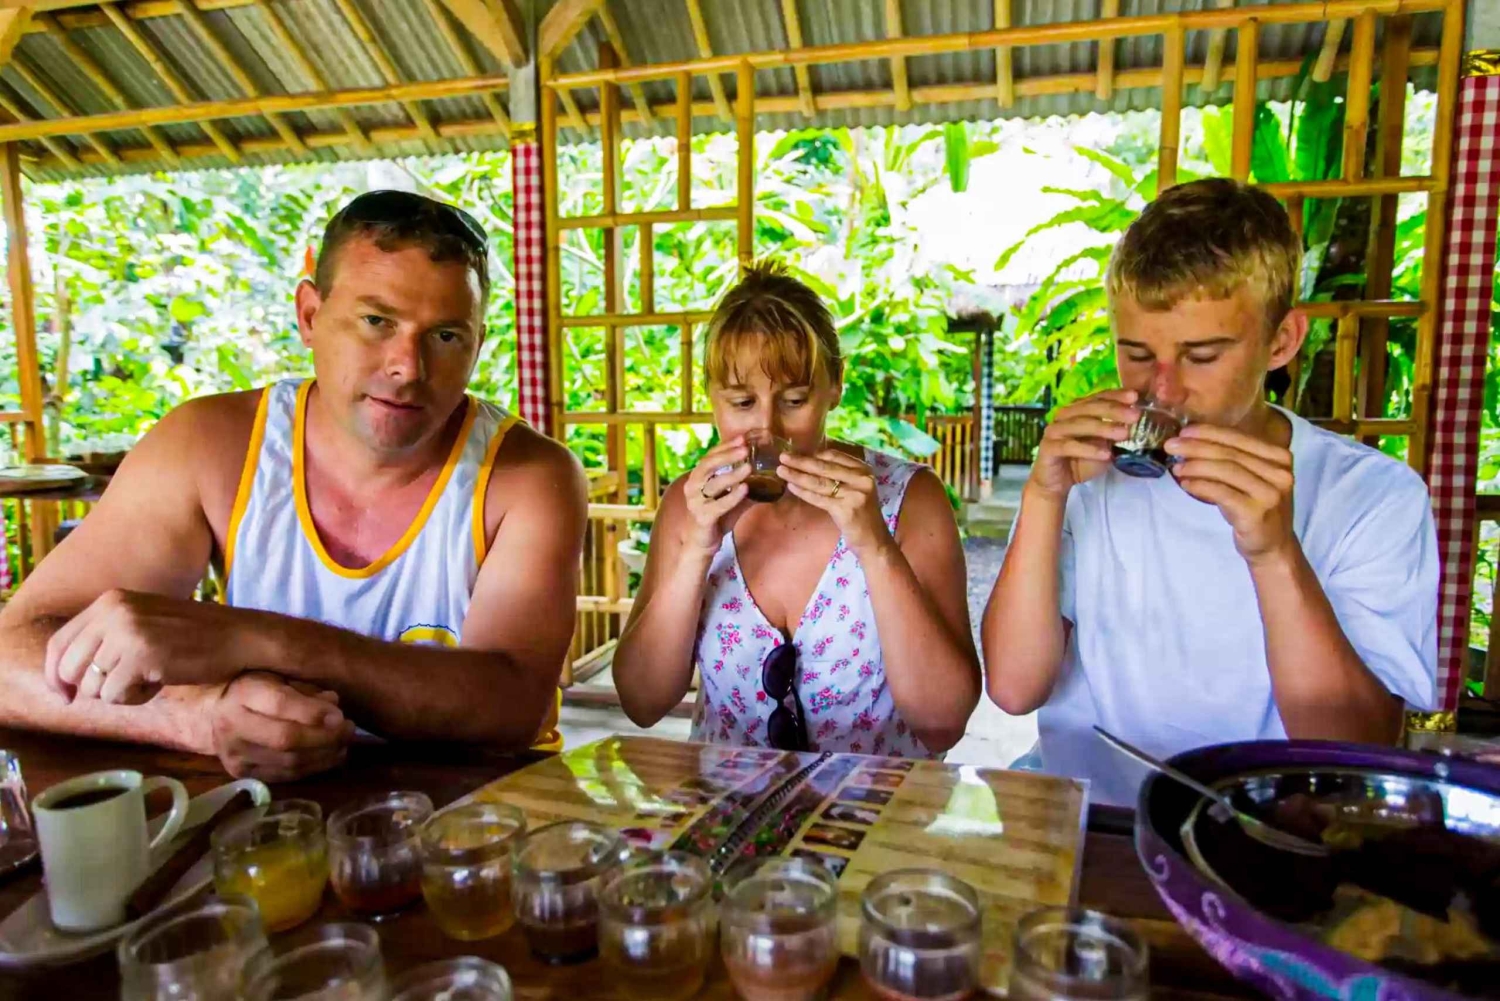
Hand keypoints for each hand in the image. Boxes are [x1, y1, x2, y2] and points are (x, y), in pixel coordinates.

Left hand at [46, 589, 259, 704]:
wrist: (239, 636)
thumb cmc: (194, 636)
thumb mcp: (143, 622)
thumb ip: (106, 638)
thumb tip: (65, 680)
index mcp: (110, 600)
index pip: (59, 643)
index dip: (55, 675)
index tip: (64, 695)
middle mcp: (112, 611)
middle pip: (69, 668)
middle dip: (90, 687)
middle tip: (124, 687)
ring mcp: (126, 632)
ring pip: (93, 687)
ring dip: (120, 692)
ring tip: (152, 676)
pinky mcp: (141, 655)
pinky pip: (115, 696)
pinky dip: (136, 698)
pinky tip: (161, 681)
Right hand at [213, 671, 354, 781]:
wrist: (212, 716)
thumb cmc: (253, 688)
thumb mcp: (276, 676)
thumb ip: (304, 688)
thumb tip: (333, 703)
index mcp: (243, 693)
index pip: (280, 704)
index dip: (313, 712)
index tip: (340, 715)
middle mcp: (233, 725)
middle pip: (285, 738)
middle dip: (324, 737)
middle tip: (349, 729)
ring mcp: (235, 754)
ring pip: (288, 761)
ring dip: (324, 755)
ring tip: (344, 743)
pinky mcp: (242, 774)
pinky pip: (284, 775)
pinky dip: (313, 768)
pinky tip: (330, 757)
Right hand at [679, 438, 751, 556]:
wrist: (703, 542)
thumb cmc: (717, 516)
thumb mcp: (732, 497)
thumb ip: (744, 485)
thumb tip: (769, 475)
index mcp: (697, 478)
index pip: (710, 457)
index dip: (725, 446)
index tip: (742, 438)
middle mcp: (692, 487)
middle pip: (708, 465)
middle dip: (727, 455)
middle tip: (745, 448)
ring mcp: (696, 503)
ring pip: (713, 484)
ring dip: (732, 474)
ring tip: (749, 467)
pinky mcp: (703, 518)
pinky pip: (718, 505)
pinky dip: (732, 496)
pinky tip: (745, 489)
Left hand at [777, 449, 886, 554]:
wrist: (874, 540)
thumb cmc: (861, 514)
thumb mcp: (856, 489)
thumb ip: (840, 475)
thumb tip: (810, 462)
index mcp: (864, 470)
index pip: (834, 456)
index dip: (813, 454)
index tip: (797, 453)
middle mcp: (861, 479)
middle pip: (825, 467)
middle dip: (801, 461)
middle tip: (783, 457)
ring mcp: (854, 494)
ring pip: (819, 482)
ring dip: (797, 476)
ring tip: (781, 471)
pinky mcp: (845, 509)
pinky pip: (819, 498)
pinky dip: (803, 492)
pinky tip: (791, 487)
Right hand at [1029, 390, 1138, 501]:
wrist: (1056, 482)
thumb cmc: (1080, 461)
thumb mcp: (1103, 445)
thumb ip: (1114, 432)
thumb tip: (1135, 420)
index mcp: (1077, 410)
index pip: (1097, 397)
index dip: (1116, 395)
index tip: (1135, 396)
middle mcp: (1064, 416)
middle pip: (1089, 408)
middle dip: (1114, 410)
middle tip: (1134, 415)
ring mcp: (1054, 431)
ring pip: (1080, 425)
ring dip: (1104, 428)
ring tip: (1124, 434)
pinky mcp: (1048, 448)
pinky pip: (1069, 446)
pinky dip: (1089, 450)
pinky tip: (1106, 454)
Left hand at [1166, 423, 1294, 563]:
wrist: (1273, 546)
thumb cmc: (1254, 508)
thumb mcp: (1248, 478)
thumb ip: (1230, 459)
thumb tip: (1190, 441)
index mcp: (1280, 457)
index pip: (1238, 438)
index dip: (1208, 432)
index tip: (1183, 431)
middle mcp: (1279, 473)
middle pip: (1230, 453)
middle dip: (1196, 447)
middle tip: (1171, 446)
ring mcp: (1270, 493)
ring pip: (1225, 470)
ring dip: (1195, 466)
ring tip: (1176, 467)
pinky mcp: (1256, 512)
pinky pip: (1222, 492)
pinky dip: (1200, 485)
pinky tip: (1185, 484)